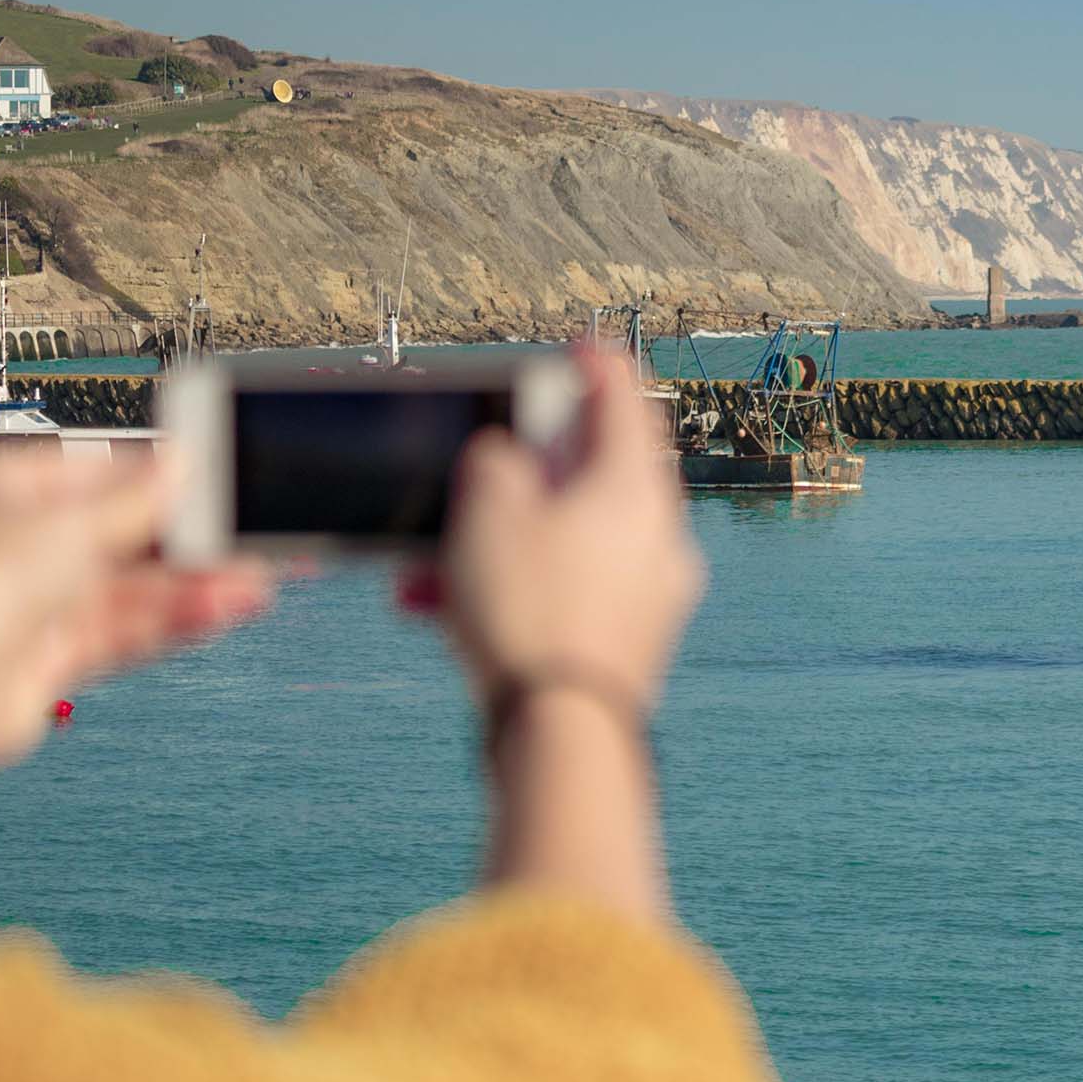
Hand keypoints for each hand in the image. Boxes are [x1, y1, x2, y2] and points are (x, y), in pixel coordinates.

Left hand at [0, 452, 272, 790]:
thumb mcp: (74, 524)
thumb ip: (141, 500)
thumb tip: (185, 463)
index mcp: (11, 491)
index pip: (104, 472)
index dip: (165, 476)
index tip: (224, 476)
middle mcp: (24, 544)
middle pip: (128, 535)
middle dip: (194, 537)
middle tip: (262, 533)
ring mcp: (41, 603)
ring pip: (136, 588)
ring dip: (199, 584)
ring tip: (264, 581)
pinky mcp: (56, 656)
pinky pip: (130, 630)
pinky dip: (179, 620)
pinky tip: (229, 607)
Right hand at [428, 347, 701, 707]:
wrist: (561, 734)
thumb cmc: (531, 609)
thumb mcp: (489, 509)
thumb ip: (495, 463)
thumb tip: (506, 461)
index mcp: (637, 487)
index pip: (625, 402)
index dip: (595, 366)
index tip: (578, 346)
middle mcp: (658, 537)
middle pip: (588, 478)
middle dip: (514, 479)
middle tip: (474, 472)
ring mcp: (648, 595)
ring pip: (562, 544)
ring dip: (492, 545)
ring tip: (424, 568)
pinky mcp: (626, 645)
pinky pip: (562, 595)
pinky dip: (509, 590)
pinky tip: (442, 610)